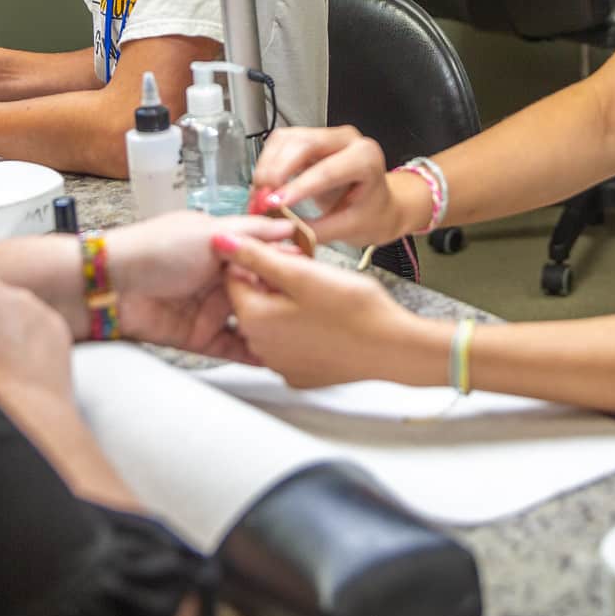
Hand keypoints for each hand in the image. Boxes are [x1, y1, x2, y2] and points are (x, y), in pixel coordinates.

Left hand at [106, 210, 297, 358]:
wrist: (112, 285)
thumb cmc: (156, 249)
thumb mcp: (210, 232)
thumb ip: (252, 233)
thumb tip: (287, 224)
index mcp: (222, 248)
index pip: (264, 257)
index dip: (289, 266)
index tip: (317, 274)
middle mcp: (218, 278)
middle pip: (261, 292)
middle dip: (284, 301)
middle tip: (315, 311)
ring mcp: (209, 309)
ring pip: (250, 321)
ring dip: (271, 329)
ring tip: (302, 339)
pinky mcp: (199, 336)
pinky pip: (231, 347)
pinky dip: (252, 353)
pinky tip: (276, 357)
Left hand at [213, 233, 430, 388]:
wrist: (392, 348)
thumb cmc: (354, 310)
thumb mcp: (302, 273)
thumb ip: (256, 255)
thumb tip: (221, 241)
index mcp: (254, 318)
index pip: (235, 276)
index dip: (261, 258)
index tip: (288, 254)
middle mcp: (259, 347)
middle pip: (252, 300)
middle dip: (272, 283)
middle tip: (309, 274)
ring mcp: (279, 364)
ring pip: (270, 323)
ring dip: (285, 307)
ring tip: (320, 297)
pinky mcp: (298, 374)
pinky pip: (288, 345)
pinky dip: (298, 331)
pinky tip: (324, 322)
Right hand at [247, 126, 420, 248]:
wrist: (377, 205)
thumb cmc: (371, 213)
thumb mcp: (350, 229)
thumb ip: (317, 231)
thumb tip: (284, 231)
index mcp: (366, 158)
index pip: (328, 169)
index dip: (299, 187)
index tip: (277, 204)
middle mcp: (346, 140)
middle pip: (303, 144)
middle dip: (277, 172)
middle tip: (262, 200)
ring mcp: (325, 136)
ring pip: (286, 140)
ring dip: (266, 168)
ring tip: (259, 198)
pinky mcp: (307, 140)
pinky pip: (279, 143)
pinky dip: (265, 164)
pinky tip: (262, 187)